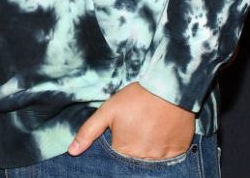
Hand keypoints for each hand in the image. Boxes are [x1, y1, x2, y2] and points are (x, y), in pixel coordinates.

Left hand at [68, 82, 195, 159]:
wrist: (168, 89)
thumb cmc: (135, 98)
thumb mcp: (107, 111)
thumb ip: (88, 132)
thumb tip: (71, 152)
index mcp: (123, 151)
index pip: (116, 157)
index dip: (118, 143)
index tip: (123, 131)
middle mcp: (143, 159)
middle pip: (134, 160)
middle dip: (133, 147)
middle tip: (138, 127)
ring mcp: (163, 158)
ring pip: (151, 159)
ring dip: (148, 147)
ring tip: (149, 128)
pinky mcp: (178, 153)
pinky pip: (169, 157)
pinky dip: (164, 147)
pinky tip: (162, 132)